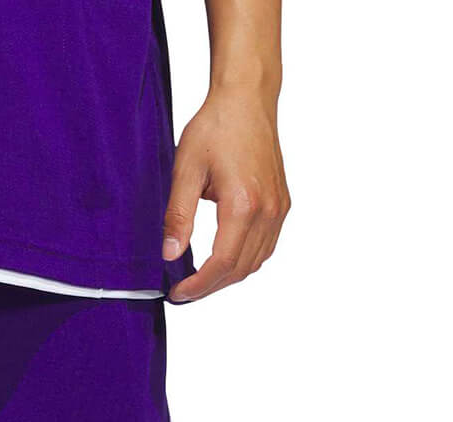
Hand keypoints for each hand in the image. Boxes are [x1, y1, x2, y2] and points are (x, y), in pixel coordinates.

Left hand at [162, 87, 289, 302]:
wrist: (247, 99)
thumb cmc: (216, 126)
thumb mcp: (186, 170)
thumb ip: (178, 216)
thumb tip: (170, 255)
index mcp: (244, 203)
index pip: (222, 263)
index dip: (198, 285)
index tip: (178, 292)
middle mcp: (268, 210)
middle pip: (240, 269)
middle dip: (210, 286)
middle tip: (184, 290)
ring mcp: (278, 208)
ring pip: (255, 262)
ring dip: (227, 277)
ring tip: (200, 279)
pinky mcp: (281, 204)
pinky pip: (265, 247)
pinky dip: (244, 261)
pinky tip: (223, 260)